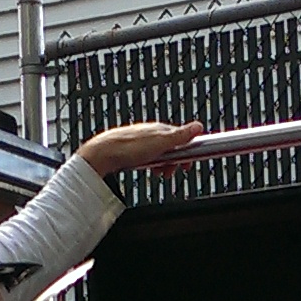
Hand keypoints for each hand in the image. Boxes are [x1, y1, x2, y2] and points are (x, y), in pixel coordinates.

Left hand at [78, 121, 204, 176]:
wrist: (102, 153)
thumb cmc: (128, 147)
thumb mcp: (161, 143)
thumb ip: (180, 136)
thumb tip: (198, 126)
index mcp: (160, 129)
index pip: (182, 138)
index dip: (187, 151)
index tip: (188, 164)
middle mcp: (151, 133)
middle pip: (171, 147)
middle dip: (174, 161)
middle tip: (171, 172)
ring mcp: (141, 141)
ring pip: (159, 154)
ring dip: (162, 165)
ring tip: (158, 173)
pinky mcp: (132, 150)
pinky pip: (147, 157)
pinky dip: (151, 165)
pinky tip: (147, 169)